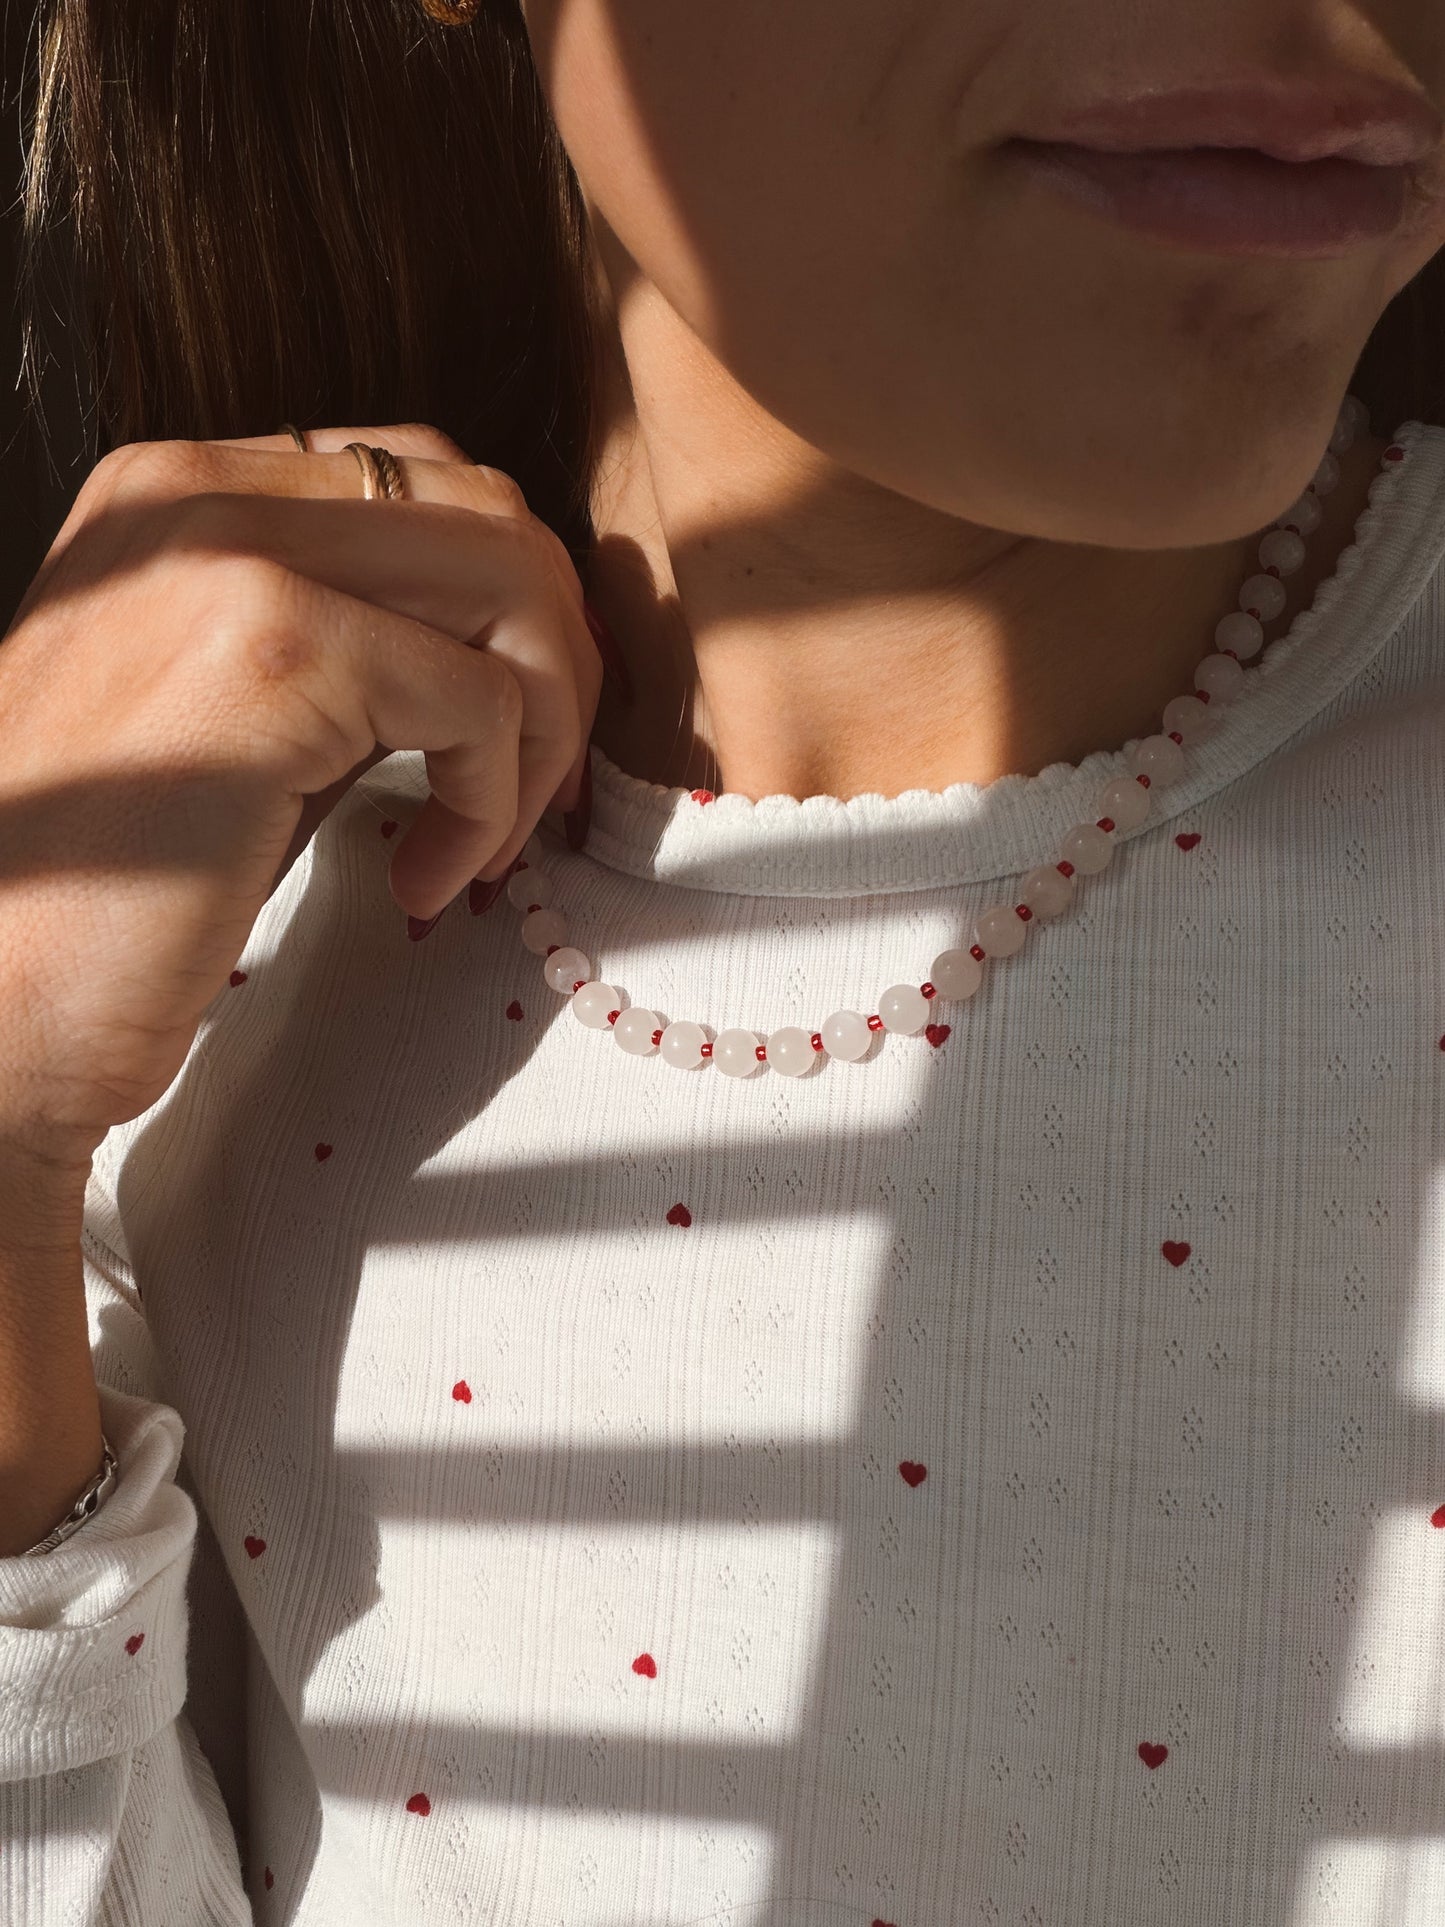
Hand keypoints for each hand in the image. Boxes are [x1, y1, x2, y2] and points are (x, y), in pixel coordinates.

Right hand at [0, 423, 601, 1171]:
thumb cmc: (118, 886)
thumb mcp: (243, 719)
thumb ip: (352, 644)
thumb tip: (510, 647)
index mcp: (179, 492)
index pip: (426, 484)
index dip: (510, 614)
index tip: (513, 736)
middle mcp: (197, 492)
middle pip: (493, 522)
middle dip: (555, 669)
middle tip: (528, 796)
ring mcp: (230, 556)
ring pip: (513, 591)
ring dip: (539, 737)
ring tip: (479, 846)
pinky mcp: (274, 649)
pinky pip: (483, 700)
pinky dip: (488, 806)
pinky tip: (421, 883)